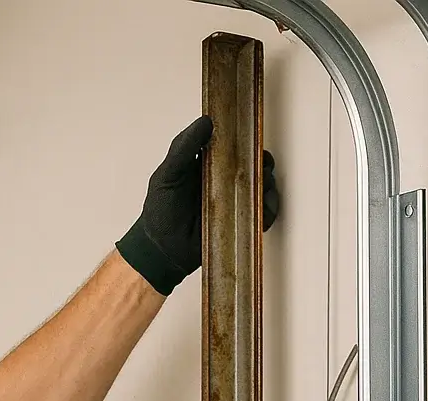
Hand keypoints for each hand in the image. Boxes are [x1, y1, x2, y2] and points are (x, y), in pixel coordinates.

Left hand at [116, 114, 281, 295]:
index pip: (232, 146)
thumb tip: (205, 122)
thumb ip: (184, 148)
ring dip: (266, 186)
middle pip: (253, 165)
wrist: (162, 251)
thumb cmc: (159, 212)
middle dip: (261, 164)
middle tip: (259, 167)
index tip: (250, 138)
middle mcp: (223, 181)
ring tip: (259, 189)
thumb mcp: (167, 174)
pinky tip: (261, 209)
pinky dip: (268, 211)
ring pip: (261, 187)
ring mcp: (233, 202)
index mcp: (207, 165)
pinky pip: (262, 214)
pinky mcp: (239, 222)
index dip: (244, 141)